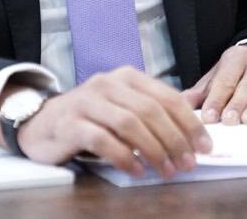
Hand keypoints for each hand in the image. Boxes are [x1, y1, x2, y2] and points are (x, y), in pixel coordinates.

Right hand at [0, 67, 210, 177]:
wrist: (42, 123)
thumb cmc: (91, 118)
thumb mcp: (123, 107)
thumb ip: (152, 110)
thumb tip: (193, 125)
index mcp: (127, 76)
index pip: (167, 97)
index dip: (189, 123)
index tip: (205, 146)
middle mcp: (108, 83)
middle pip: (151, 111)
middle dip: (174, 140)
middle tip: (187, 163)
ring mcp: (87, 101)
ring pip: (129, 124)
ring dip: (153, 150)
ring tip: (165, 171)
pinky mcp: (70, 123)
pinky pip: (102, 139)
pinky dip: (123, 156)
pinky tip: (136, 170)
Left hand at [181, 43, 246, 124]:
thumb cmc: (237, 72)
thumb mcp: (217, 76)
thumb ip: (200, 92)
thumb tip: (179, 105)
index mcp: (235, 58)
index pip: (224, 80)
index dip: (216, 100)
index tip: (209, 117)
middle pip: (245, 86)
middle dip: (236, 104)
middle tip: (228, 121)